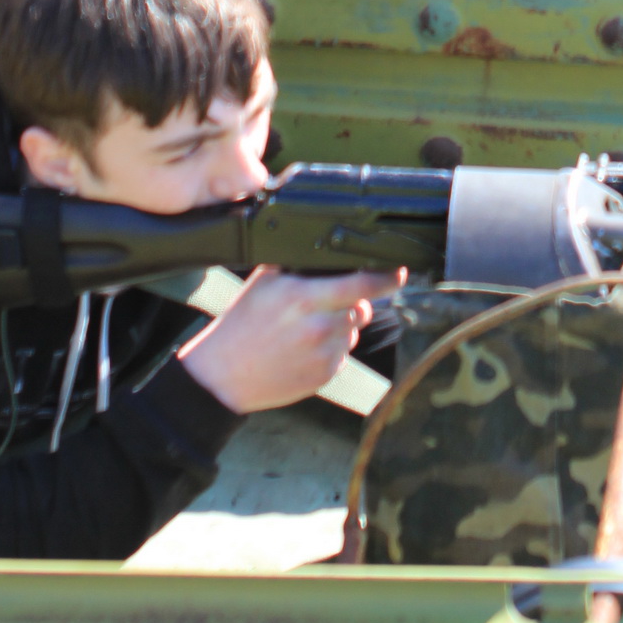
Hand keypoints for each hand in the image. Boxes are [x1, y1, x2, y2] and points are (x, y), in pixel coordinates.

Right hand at [178, 265, 402, 413]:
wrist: (223, 376)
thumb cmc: (241, 324)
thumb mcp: (264, 281)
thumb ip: (298, 263)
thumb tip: (325, 246)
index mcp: (305, 298)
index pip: (361, 284)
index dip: (386, 277)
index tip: (399, 272)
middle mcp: (319, 327)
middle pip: (362, 308)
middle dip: (353, 302)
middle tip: (325, 303)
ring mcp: (324, 355)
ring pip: (352, 331)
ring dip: (340, 325)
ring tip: (305, 328)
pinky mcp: (324, 377)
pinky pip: (342, 354)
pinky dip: (331, 348)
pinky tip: (303, 347)